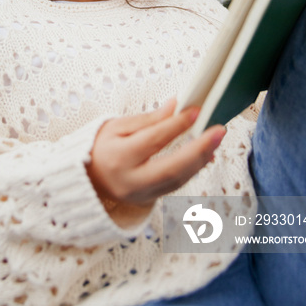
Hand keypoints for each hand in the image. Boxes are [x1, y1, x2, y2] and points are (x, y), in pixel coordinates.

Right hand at [86, 98, 225, 207]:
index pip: (153, 140)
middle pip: (172, 167)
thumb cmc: (100, 147)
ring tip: (216, 139)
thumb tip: (176, 106)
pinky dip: (192, 169)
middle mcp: (130, 181)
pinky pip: (176, 185)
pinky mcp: (150, 200)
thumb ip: (148, 119)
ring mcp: (141, 195)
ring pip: (178, 180)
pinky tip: (205, 154)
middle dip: (200, 149)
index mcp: (118, 157)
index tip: (195, 110)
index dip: (176, 125)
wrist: (86, 179)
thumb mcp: (116, 126)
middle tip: (219, 130)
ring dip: (201, 159)